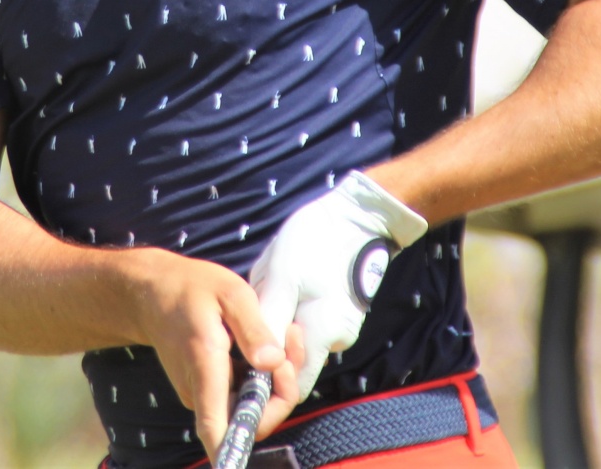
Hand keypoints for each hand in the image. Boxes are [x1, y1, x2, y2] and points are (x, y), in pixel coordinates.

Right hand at [120, 249, 303, 456]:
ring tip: (285, 333)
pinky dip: (263, 376)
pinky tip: (269, 342)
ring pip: (251, 406)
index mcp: (204, 368)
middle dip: (284, 390)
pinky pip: (243, 394)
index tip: (257, 438)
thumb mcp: (230, 293)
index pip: (216, 429)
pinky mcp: (208, 388)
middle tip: (292, 341)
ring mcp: (203, 393)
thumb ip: (253, 329)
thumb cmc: (190, 288)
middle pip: (251, 420)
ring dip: (277, 380)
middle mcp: (200, 391)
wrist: (152, 292)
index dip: (235, 450)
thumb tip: (273, 363)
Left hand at [249, 170, 428, 399]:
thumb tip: (253, 361)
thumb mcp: (281, 276)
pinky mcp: (337, 311)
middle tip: (253, 314)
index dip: (269, 381)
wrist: (355, 215)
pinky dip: (291, 314)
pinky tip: (282, 288)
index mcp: (323, 334)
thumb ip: (269, 322)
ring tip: (268, 291)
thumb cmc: (315, 242)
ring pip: (299, 342)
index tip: (246, 358)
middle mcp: (336, 338)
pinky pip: (308, 324)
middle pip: (295, 363)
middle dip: (270, 347)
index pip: (294, 386)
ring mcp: (340, 325)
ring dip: (279, 327)